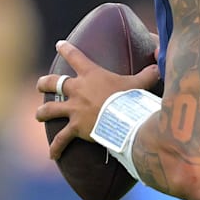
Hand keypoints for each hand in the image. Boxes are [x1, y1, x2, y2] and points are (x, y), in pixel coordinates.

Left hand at [35, 40, 159, 160]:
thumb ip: (149, 74)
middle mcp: (77, 90)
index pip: (75, 56)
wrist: (123, 118)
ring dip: (42, 112)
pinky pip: (61, 139)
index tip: (59, 44)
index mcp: (91, 75)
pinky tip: (52, 155)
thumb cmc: (131, 97)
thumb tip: (161, 65)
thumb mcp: (140, 83)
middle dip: (44, 83)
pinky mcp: (74, 128)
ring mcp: (73, 109)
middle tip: (40, 84)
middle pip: (53, 83)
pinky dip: (56, 147)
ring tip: (39, 114)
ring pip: (50, 109)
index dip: (66, 49)